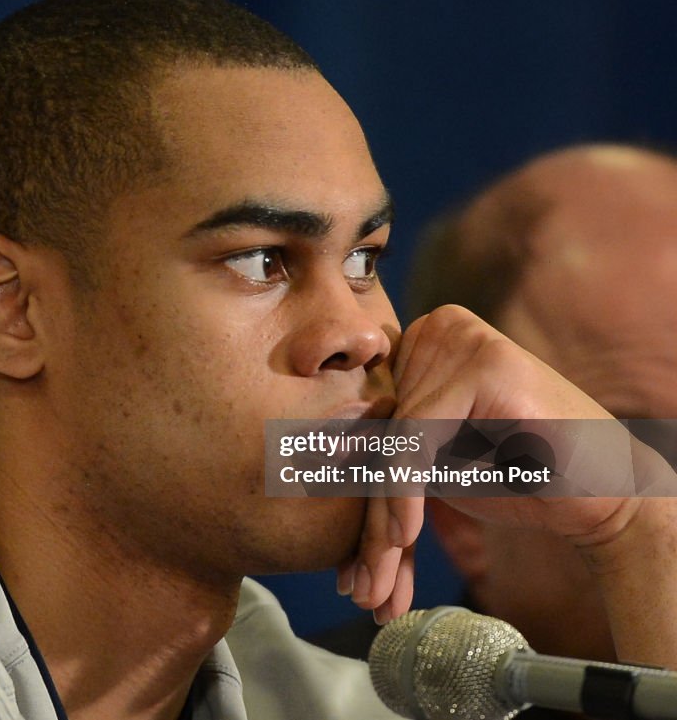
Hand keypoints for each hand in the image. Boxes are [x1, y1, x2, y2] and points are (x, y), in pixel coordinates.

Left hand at [343, 306, 669, 620]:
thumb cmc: (515, 475)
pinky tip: (408, 535)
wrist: (603, 494)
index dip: (360, 502)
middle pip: (380, 435)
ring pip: (394, 441)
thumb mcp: (431, 465)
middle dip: (372, 521)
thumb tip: (313, 463)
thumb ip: (379, 455)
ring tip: (377, 584)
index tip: (351, 570)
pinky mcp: (484, 361)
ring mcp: (462, 337)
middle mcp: (435, 328)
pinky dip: (408, 489)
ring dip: (385, 521)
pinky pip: (420, 435)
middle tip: (360, 589)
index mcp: (419, 343)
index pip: (370, 426)